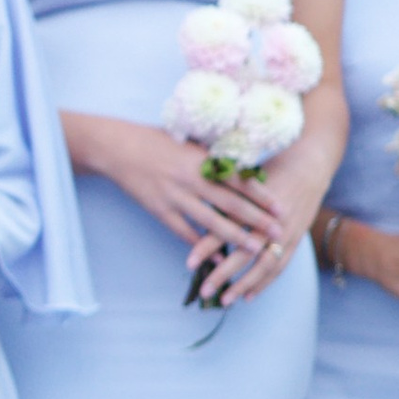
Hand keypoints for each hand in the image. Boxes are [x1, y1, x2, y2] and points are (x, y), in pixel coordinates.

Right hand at [74, 114, 280, 290]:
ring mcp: (175, 197)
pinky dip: (201, 246)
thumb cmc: (156, 141)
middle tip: (279, 233)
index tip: (280, 208)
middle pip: (231, 204)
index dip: (262, 196)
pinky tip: (216, 258)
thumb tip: (240, 171)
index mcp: (201, 160)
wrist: (118, 148)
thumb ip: (212, 159)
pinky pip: (184, 232)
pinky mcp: (159, 210)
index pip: (239, 180)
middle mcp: (191, 179)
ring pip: (211, 222)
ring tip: (255, 249)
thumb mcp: (189, 144)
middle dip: (257, 220)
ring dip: (235, 237)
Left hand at [206, 150, 325, 307]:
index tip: (189, 263)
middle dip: (224, 274)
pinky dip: (264, 283)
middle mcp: (269, 219)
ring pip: (264, 264)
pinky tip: (249, 297)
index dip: (207, 247)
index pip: (225, 228)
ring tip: (225, 301)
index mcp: (251, 201)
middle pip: (244, 252)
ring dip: (244, 284)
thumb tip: (191, 212)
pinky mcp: (296, 239)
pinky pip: (280, 265)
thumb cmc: (267, 169)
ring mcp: (286, 231)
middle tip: (204, 291)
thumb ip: (220, 196)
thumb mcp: (243, 178)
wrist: (307, 165)